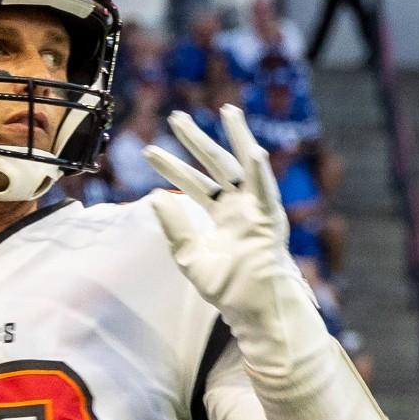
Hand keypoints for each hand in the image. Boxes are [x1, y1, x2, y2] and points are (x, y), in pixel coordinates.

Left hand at [143, 106, 326, 376]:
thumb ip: (174, 227)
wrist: (253, 309)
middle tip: (176, 117)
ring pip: (244, 167)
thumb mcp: (189, 256)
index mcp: (222, 217)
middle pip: (216, 166)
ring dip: (237, 137)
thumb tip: (155, 196)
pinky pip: (267, 192)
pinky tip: (253, 149)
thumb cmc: (227, 289)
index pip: (194, 184)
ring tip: (228, 109)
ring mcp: (257, 210)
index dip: (171, 166)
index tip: (148, 151)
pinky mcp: (270, 221)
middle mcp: (240, 207)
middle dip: (196, 141)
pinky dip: (261, 172)